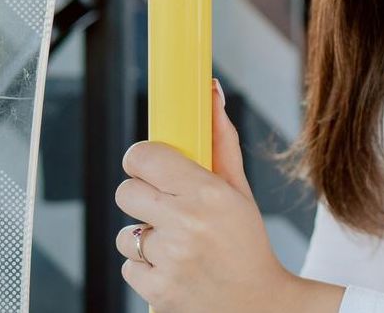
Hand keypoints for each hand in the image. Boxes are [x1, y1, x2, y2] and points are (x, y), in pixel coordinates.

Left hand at [116, 80, 334, 311]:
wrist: (257, 305)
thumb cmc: (247, 243)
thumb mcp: (239, 191)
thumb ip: (220, 142)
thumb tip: (211, 92)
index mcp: (208, 193)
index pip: (144, 158)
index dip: (143, 160)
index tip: (151, 166)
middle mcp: (186, 224)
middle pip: (126, 191)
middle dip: (142, 197)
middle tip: (166, 206)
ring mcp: (169, 260)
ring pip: (126, 234)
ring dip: (145, 238)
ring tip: (177, 245)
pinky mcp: (155, 291)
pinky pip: (129, 266)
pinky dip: (147, 268)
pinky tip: (174, 268)